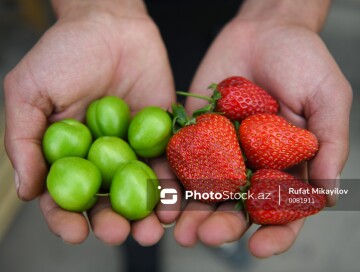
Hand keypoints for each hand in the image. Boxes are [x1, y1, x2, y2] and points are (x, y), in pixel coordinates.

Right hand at [4, 0, 177, 244]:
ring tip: (153, 229)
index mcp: (67, 154)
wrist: (111, 24)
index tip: (75, 232)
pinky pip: (167, 165)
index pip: (63, 196)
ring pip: (139, 191)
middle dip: (113, 222)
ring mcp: (132, 149)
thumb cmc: (65, 53)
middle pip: (105, 201)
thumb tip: (27, 190)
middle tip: (121, 234)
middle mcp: (100, 158)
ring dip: (146, 214)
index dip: (66, 218)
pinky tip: (175, 203)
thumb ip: (24, 140)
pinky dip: (171, 186)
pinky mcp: (160, 136)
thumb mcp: (29, 92)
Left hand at [174, 1, 351, 256]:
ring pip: (207, 191)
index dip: (275, 234)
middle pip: (238, 207)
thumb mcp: (328, 97)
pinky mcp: (197, 133)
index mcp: (287, 164)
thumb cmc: (302, 60)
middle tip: (207, 236)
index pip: (284, 210)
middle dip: (224, 225)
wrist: (263, 31)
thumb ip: (330, 143)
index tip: (260, 247)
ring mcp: (223, 150)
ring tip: (179, 229)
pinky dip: (174, 179)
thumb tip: (327, 191)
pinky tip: (164, 195)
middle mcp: (253, 164)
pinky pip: (184, 159)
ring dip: (193, 212)